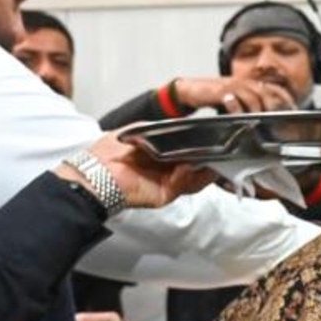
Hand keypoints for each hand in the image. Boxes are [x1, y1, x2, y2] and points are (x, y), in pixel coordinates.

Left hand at [57, 130, 214, 209]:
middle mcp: (170, 166)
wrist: (100, 171)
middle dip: (211, 154)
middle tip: (220, 146)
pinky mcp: (170, 193)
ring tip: (207, 155)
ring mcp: (171, 180)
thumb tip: (192, 132)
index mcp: (163, 150)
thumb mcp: (143, 128)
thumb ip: (168, 129)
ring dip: (205, 165)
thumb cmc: (114, 147)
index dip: (204, 142)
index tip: (215, 135)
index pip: (191, 146)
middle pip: (200, 162)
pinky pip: (189, 185)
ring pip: (200, 175)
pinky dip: (193, 175)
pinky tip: (189, 165)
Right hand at [172, 75, 296, 113]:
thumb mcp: (238, 99)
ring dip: (260, 111)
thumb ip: (252, 105)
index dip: (286, 98)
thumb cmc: (217, 96)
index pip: (275, 88)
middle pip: (268, 93)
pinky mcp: (221, 91)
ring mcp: (234, 86)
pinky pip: (235, 101)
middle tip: (280, 120)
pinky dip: (241, 110)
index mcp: (251, 83)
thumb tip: (268, 119)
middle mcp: (245, 83)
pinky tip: (243, 118)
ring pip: (254, 98)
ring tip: (263, 122)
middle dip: (276, 107)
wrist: (192, 89)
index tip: (294, 110)